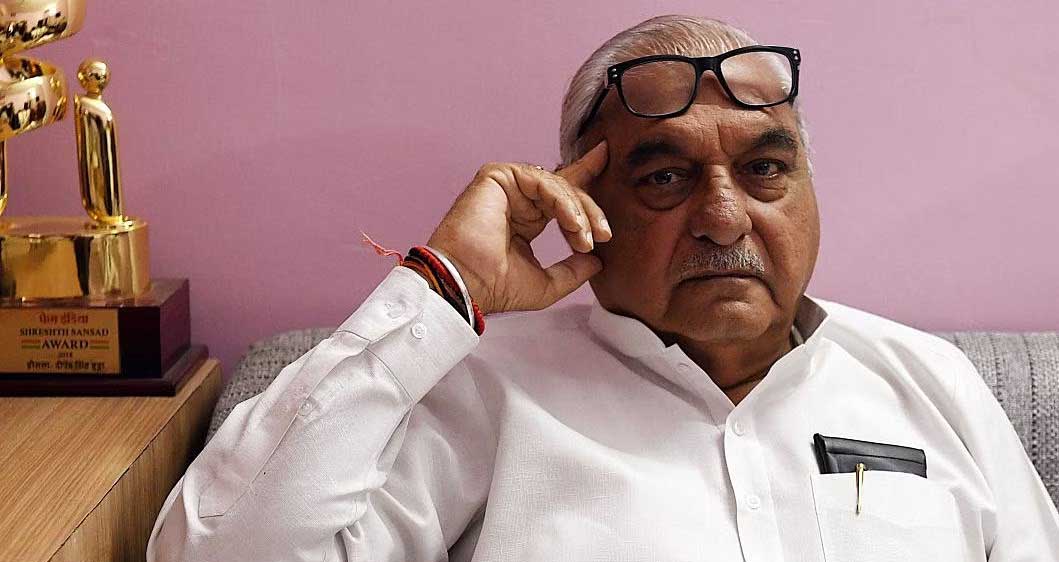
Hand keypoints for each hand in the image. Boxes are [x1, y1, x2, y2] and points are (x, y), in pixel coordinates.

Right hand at [425, 140, 610, 314]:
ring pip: (558, 185)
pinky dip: (563, 202)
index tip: (606, 156)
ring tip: (587, 238)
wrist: (466, 285)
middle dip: (590, 210)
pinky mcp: (497, 176)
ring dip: (579, 211)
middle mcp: (517, 200)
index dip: (585, 174)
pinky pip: (542, 181)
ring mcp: (507, 187)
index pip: (560, 194)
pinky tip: (572, 224)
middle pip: (566, 188)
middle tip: (605, 234)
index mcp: (526, 219)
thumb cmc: (495, 288)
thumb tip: (597, 261)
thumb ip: (572, 271)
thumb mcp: (547, 283)